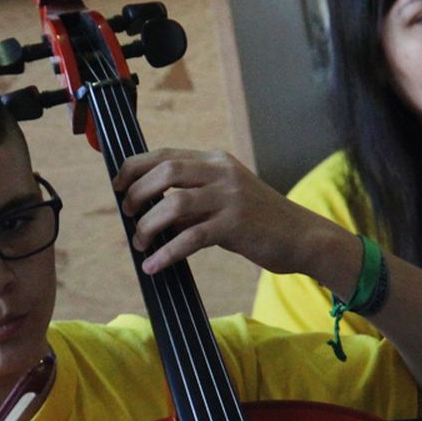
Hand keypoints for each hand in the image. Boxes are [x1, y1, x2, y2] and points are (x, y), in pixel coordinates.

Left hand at [112, 148, 330, 274]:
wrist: (302, 237)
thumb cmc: (257, 222)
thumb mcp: (224, 200)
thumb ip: (191, 200)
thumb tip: (148, 211)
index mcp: (216, 161)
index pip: (166, 154)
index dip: (135, 167)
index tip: (118, 185)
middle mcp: (222, 173)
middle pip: (165, 171)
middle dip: (137, 192)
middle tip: (129, 214)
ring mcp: (230, 197)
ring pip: (173, 203)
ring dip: (148, 225)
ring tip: (140, 243)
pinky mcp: (235, 225)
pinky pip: (191, 238)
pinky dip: (166, 253)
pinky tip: (154, 266)